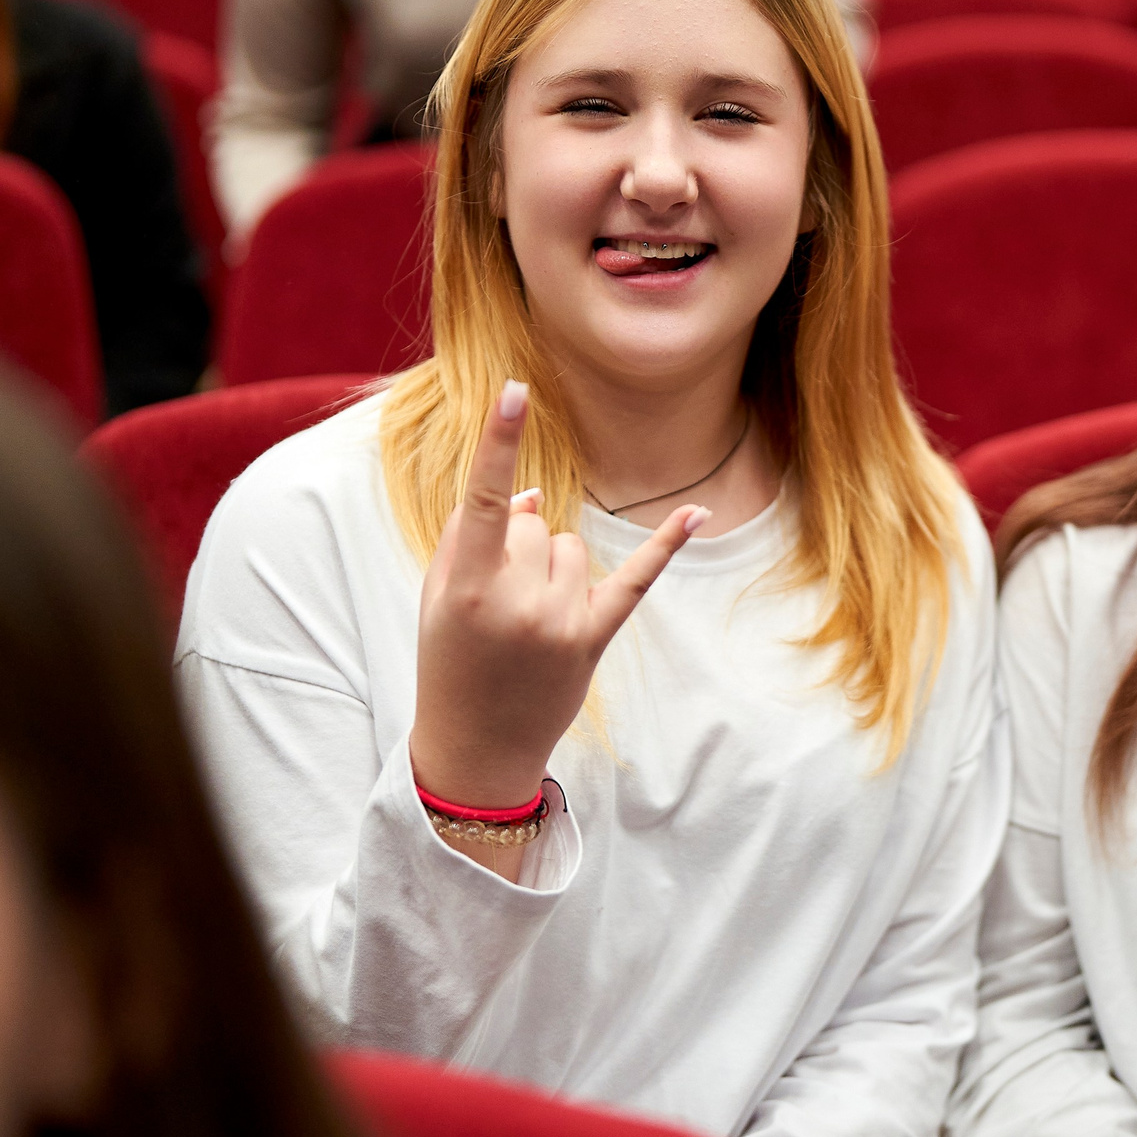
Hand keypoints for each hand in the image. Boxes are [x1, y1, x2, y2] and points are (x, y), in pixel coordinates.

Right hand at [411, 380, 700, 811]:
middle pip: (535, 525)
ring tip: (526, 619)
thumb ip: (469, 536)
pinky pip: (636, 578)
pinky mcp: (594, 638)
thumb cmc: (448, 660)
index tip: (514, 388)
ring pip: (573, 547)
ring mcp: (559, 623)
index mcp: (465, 587)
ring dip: (554, 567)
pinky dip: (667, 544)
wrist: (475, 747)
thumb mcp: (438, 597)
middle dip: (518, 549)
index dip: (497, 442)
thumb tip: (528, 494)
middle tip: (495, 604)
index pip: (484, 500)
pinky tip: (698, 513)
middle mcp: (516, 602)